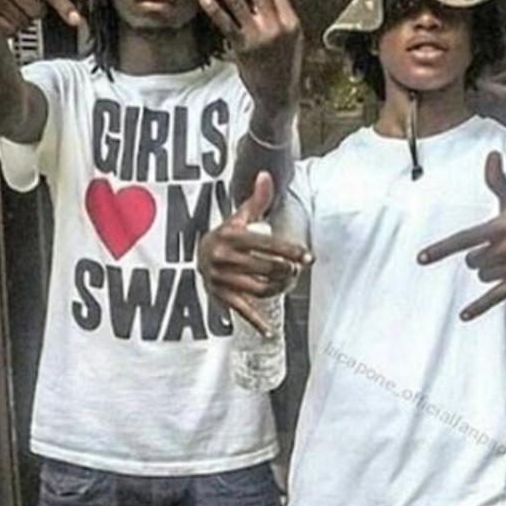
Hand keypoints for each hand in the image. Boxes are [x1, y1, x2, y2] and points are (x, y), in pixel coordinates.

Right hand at [0, 0, 81, 36]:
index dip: (63, 6)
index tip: (76, 20)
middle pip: (37, 11)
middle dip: (33, 13)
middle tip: (21, 4)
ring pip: (23, 23)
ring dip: (20, 22)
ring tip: (10, 10)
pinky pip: (8, 31)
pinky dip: (8, 30)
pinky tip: (0, 18)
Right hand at [197, 171, 312, 333]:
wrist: (196, 255)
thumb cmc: (226, 235)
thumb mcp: (239, 216)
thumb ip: (256, 198)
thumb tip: (266, 174)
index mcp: (231, 236)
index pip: (268, 244)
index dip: (291, 251)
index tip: (309, 258)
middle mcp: (224, 257)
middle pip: (266, 268)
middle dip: (287, 270)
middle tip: (298, 270)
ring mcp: (221, 279)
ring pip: (259, 288)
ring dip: (279, 288)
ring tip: (289, 283)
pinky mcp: (219, 296)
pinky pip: (241, 311)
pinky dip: (256, 322)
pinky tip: (269, 331)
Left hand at [198, 0, 302, 118]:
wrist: (278, 96)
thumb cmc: (284, 67)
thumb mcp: (293, 41)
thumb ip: (281, 15)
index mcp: (292, 24)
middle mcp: (275, 28)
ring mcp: (257, 38)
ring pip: (239, 4)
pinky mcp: (241, 48)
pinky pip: (226, 25)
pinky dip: (214, 10)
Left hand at [418, 151, 505, 320]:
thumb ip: (497, 179)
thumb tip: (491, 154)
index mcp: (502, 226)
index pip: (464, 239)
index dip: (441, 249)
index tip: (420, 258)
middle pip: (471, 260)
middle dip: (474, 255)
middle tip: (491, 246)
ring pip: (481, 275)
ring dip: (484, 269)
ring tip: (502, 258)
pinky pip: (495, 298)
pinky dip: (479, 308)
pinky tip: (463, 316)